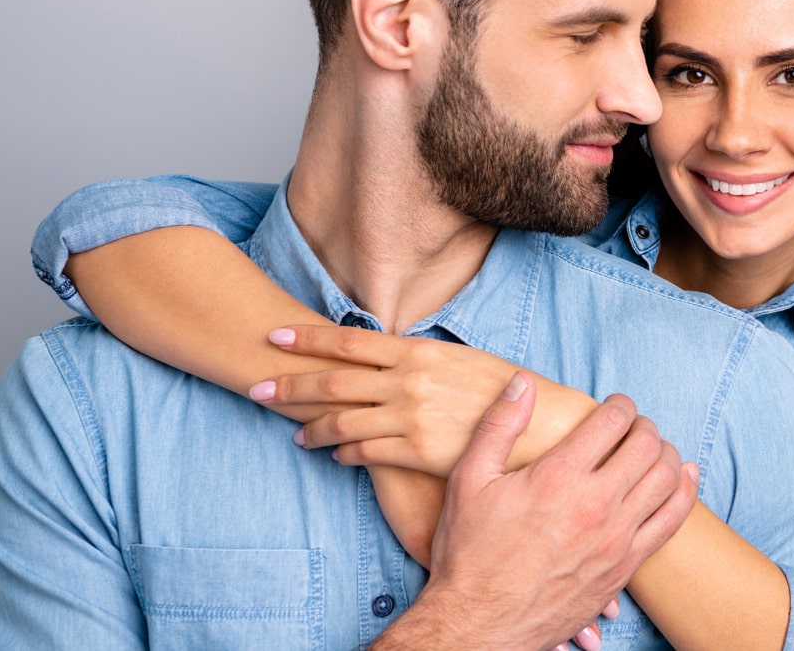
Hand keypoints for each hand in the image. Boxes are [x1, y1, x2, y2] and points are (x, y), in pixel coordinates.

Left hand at [254, 324, 528, 475]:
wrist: (538, 425)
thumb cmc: (501, 391)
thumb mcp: (460, 359)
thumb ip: (419, 358)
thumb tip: (390, 351)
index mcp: (418, 352)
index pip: (350, 342)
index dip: (308, 339)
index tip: (276, 337)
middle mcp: (409, 381)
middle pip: (333, 381)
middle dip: (289, 383)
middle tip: (255, 387)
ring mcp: (411, 417)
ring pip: (343, 421)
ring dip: (313, 428)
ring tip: (297, 435)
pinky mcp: (417, 452)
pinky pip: (366, 453)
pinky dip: (345, 454)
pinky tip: (336, 456)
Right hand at [375, 372, 697, 648]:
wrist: (478, 625)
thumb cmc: (469, 553)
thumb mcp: (469, 481)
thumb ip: (499, 425)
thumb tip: (523, 381)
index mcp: (558, 477)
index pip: (612, 420)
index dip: (619, 404)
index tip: (615, 405)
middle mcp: (595, 505)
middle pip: (647, 444)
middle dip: (644, 425)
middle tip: (633, 426)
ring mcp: (615, 538)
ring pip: (667, 478)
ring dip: (666, 453)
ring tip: (653, 449)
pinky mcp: (625, 567)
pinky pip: (672, 520)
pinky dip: (685, 491)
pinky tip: (683, 476)